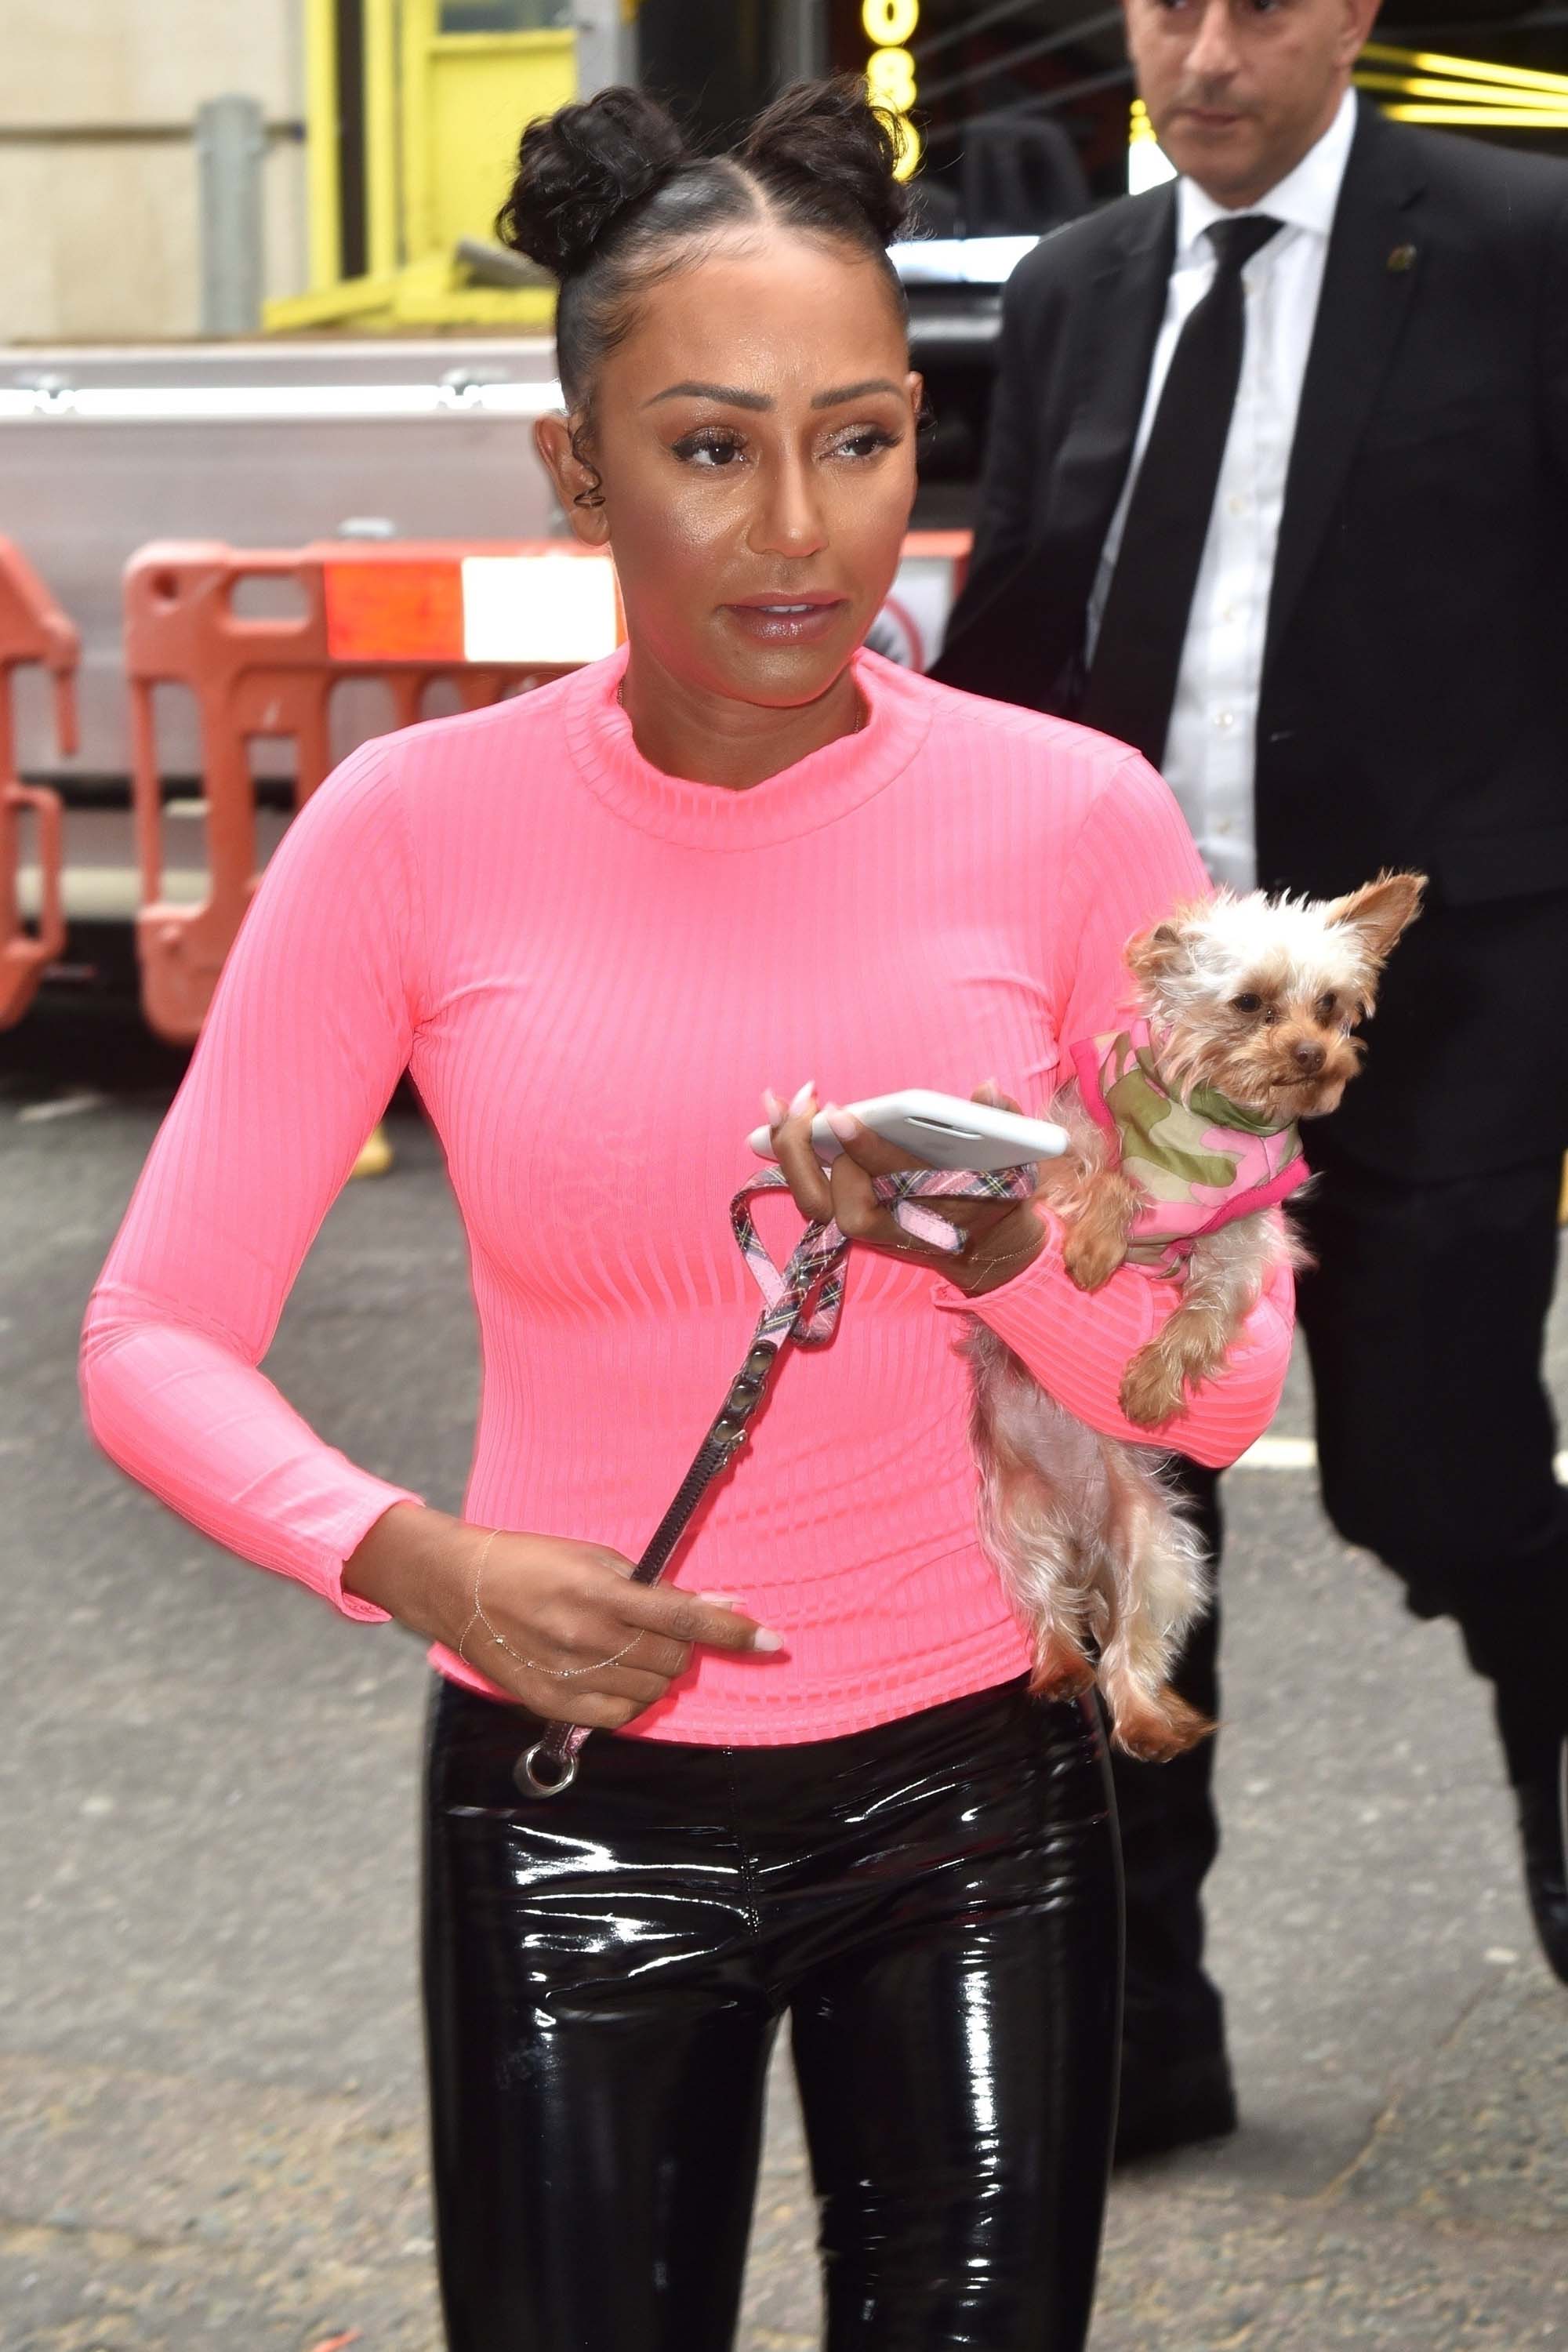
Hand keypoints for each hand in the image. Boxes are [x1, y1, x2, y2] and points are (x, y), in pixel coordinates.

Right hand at [344, 1505, 778, 1726]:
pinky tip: (613, 1675)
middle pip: (673, 1659)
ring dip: (656, 1671)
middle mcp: (587, 1638)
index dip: (734, 1631)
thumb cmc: (534, 1562)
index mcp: (600, 1593)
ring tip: (627, 1647)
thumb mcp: (595, 1558)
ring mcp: (569, 1677)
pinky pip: (619, 1717)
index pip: (685, 1617)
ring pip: (651, 1691)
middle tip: (660, 1628)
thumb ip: (655, 1588)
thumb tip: (719, 1603)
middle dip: (682, 1645)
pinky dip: (630, 1699)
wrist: (460, 1589)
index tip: (772, 1641)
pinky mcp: (551, 1705)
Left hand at [761, 1079, 1046, 1297]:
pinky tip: (780, 1113)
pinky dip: (789, 1154)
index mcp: (932, 1208)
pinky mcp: (848, 1213)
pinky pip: (808, 1189)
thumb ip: (1008, 1121)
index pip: (889, 1181)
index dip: (864, 1149)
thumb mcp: (1019, 1159)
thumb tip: (986, 1087)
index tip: (843, 1115)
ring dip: (790, 1151)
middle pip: (831, 1202)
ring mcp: (865, 1223)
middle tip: (808, 1102)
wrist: (984, 1249)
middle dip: (809, 1152)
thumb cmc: (998, 1194)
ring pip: (811, 1201)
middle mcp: (891, 1223)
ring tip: (779, 1101)